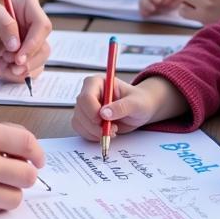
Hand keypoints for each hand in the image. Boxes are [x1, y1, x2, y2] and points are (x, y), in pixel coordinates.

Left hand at [0, 0, 50, 82]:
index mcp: (26, 8)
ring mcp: (29, 45)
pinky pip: (30, 73)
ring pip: (40, 62)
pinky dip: (13, 75)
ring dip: (18, 69)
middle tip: (6, 61)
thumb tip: (17, 43)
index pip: (42, 24)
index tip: (18, 54)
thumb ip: (2, 21)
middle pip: (43, 46)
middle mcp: (31, 26)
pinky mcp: (25, 61)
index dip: (34, 41)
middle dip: (25, 59)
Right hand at [72, 74, 186, 140]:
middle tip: (113, 130)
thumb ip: (121, 107)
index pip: (86, 97)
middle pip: (80, 111)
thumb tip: (104, 114)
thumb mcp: (135, 103)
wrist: (140, 110)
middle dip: (95, 125)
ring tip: (113, 131)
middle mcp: (89, 92)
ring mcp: (85, 106)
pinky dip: (92, 135)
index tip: (104, 121)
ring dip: (94, 132)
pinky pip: (81, 129)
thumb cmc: (139, 101)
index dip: (93, 112)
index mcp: (97, 82)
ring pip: (79, 121)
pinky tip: (105, 133)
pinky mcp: (86, 118)